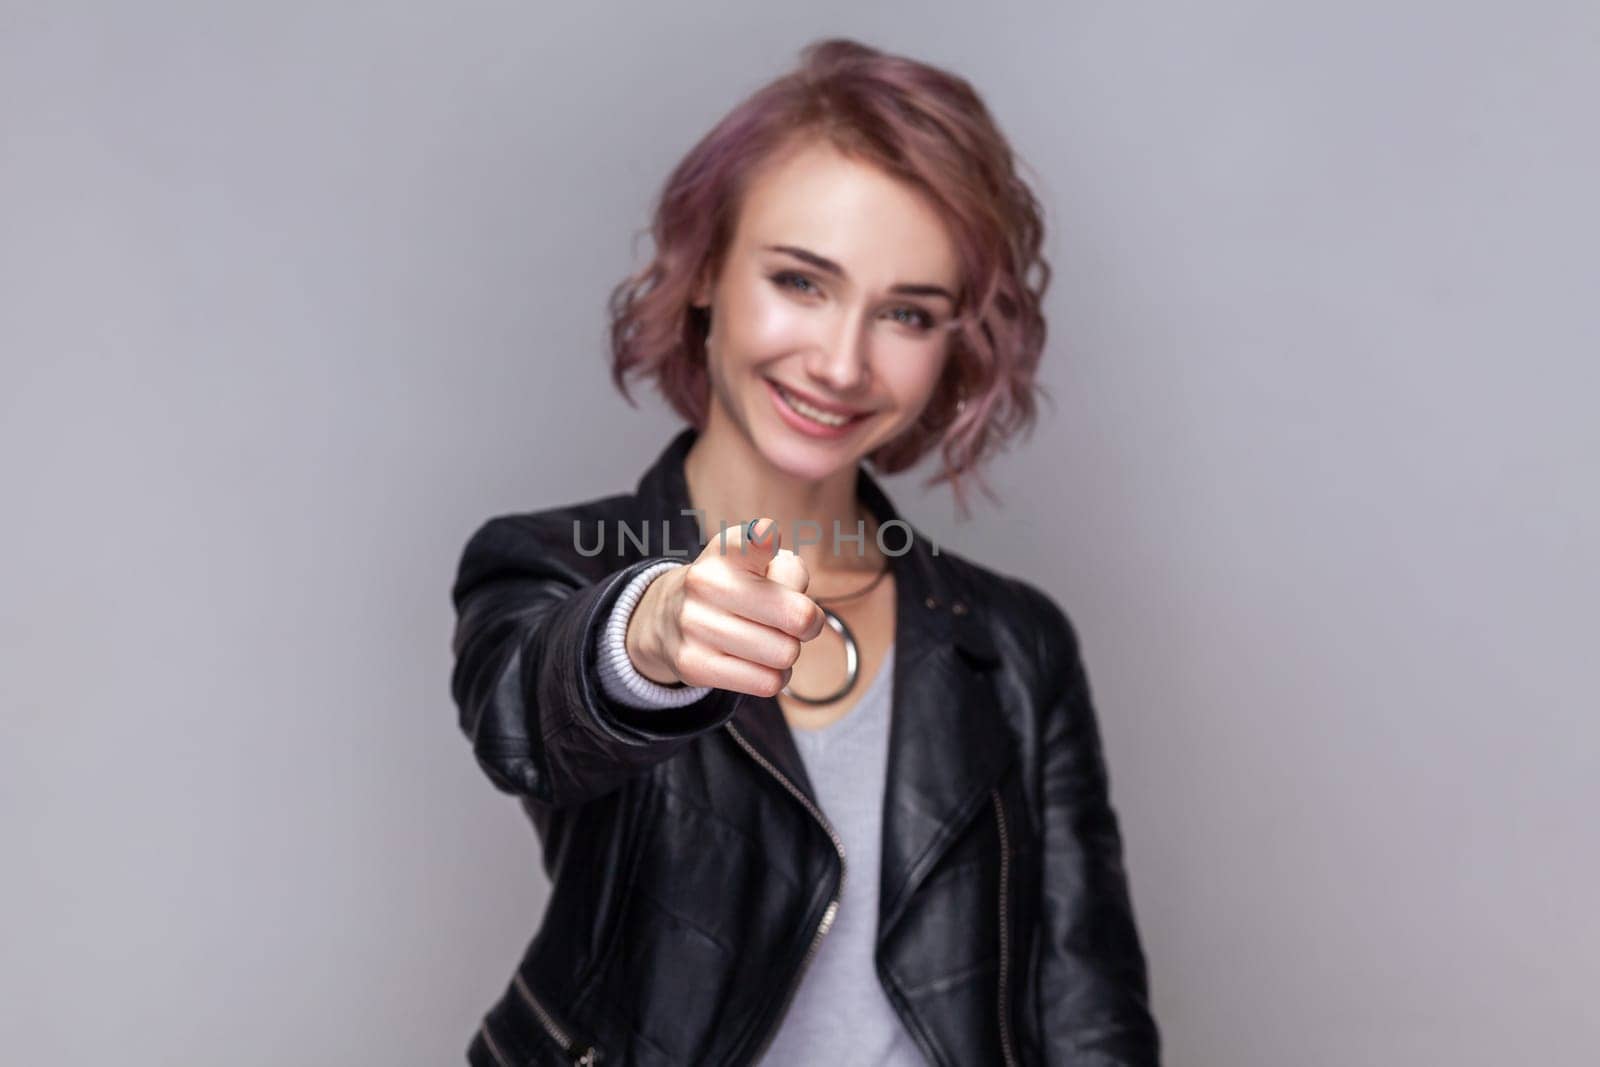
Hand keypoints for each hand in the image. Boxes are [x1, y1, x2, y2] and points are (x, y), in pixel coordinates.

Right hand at [626, 518, 826, 696]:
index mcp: (726, 552)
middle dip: (809, 624)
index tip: (765, 535)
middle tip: (796, 621)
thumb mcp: (759, 565)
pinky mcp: (693, 665)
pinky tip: (758, 662)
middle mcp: (704, 583)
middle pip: (798, 616)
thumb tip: (804, 618)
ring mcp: (694, 626)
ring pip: (785, 654)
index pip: (746, 542)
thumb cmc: (736, 588)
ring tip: (769, 640)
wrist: (667, 619)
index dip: (761, 539)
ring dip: (788, 652)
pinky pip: (767, 682)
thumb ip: (791, 574)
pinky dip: (774, 676)